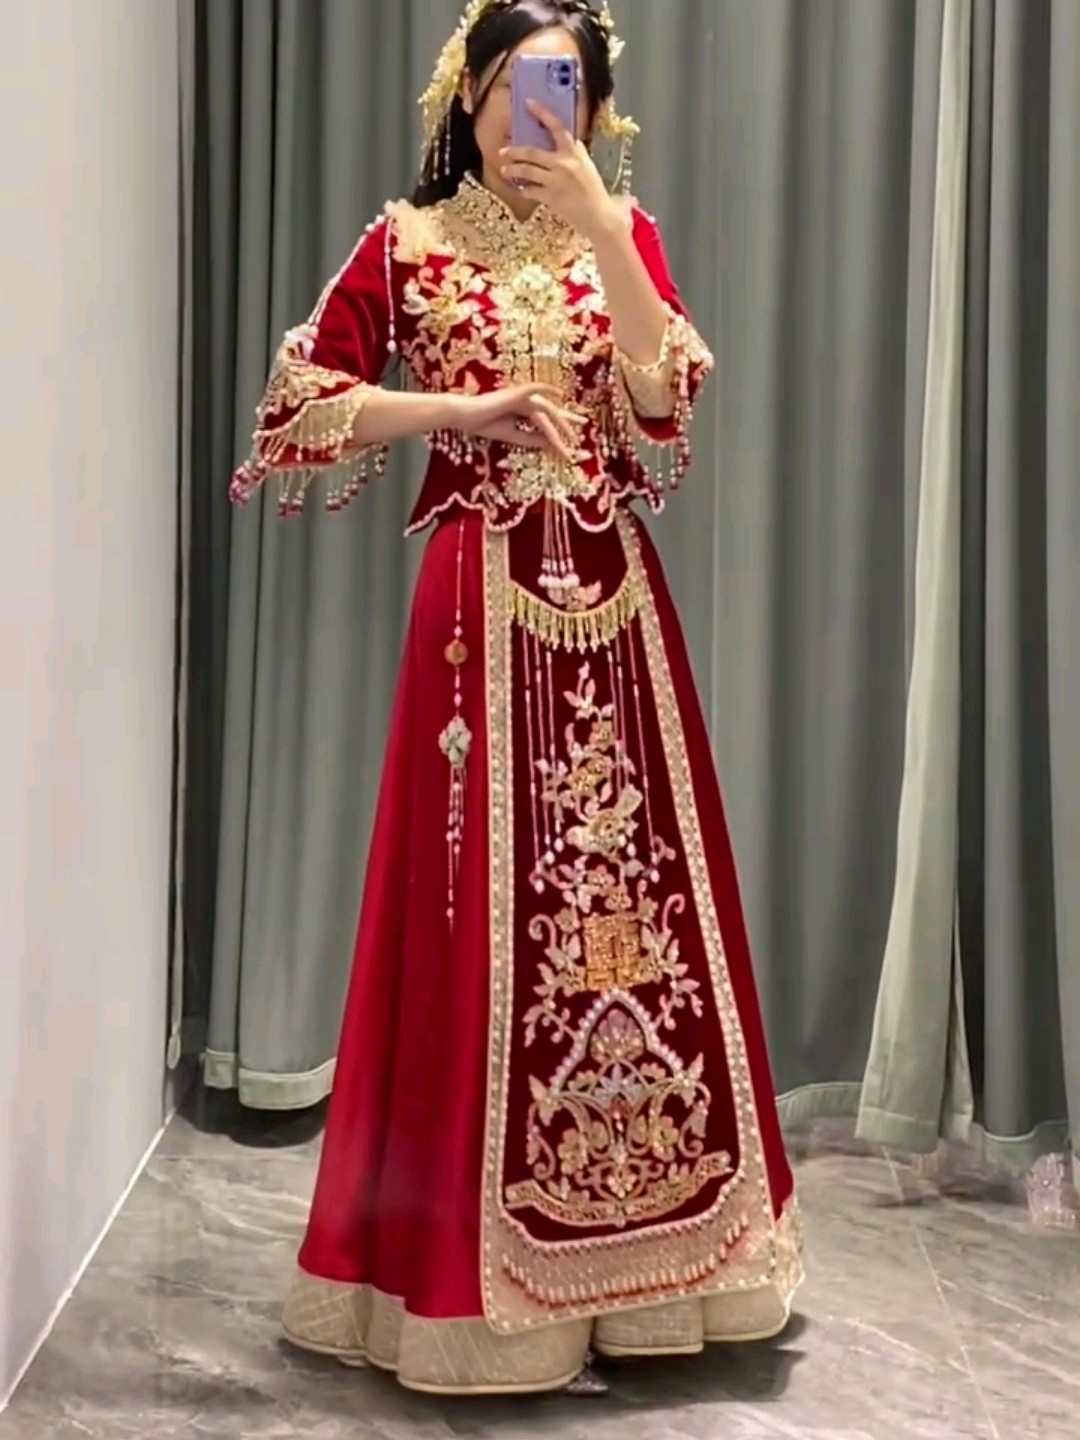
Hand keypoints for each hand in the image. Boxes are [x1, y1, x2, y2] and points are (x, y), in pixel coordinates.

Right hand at [446, 384, 584, 462]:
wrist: (467, 417)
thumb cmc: (485, 425)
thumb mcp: (513, 436)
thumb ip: (531, 439)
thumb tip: (550, 444)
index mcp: (525, 412)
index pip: (547, 420)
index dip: (561, 429)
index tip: (574, 441)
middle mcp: (527, 403)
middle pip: (552, 413)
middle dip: (568, 422)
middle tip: (583, 429)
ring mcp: (522, 397)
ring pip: (547, 410)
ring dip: (559, 424)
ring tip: (571, 437)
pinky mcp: (516, 393)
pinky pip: (535, 389)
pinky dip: (546, 389)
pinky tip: (558, 394)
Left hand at [499, 102, 619, 241]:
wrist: (598, 215)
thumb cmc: (594, 190)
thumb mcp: (587, 165)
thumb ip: (574, 152)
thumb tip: (565, 140)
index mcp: (574, 152)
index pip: (557, 127)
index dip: (542, 113)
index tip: (529, 103)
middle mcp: (564, 163)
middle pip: (532, 152)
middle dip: (514, 151)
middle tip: (503, 151)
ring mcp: (556, 180)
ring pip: (527, 170)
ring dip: (513, 170)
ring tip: (505, 171)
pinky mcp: (550, 197)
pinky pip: (530, 190)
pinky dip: (524, 190)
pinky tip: (522, 190)